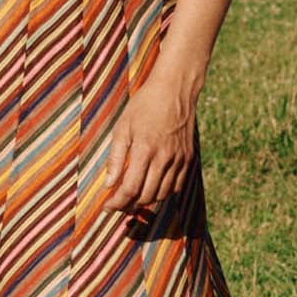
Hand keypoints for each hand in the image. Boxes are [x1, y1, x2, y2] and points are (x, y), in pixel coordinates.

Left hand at [103, 70, 198, 216]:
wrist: (175, 90)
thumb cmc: (144, 105)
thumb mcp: (122, 127)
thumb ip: (116, 158)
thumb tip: (109, 185)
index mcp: (145, 150)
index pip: (130, 188)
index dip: (117, 202)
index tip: (107, 206)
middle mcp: (165, 158)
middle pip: (146, 196)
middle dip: (129, 205)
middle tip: (118, 205)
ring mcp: (179, 159)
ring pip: (162, 194)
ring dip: (145, 201)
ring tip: (132, 200)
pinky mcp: (188, 158)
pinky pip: (176, 186)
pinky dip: (163, 193)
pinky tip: (151, 189)